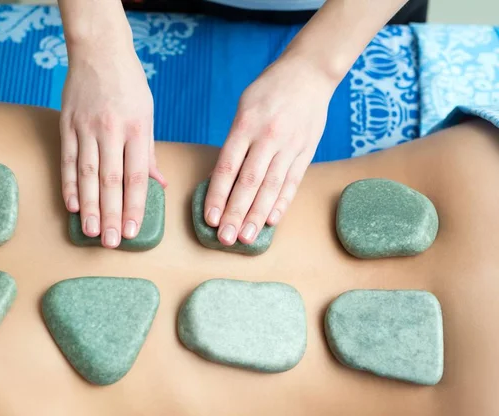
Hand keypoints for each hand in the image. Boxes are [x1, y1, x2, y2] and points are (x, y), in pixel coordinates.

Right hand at [60, 43, 165, 247]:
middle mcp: (111, 130)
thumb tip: (160, 185)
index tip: (133, 231)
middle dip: (111, 214)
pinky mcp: (67, 125)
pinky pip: (68, 160)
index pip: (136, 176)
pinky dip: (69, 184)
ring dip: (89, 206)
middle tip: (111, 242)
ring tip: (90, 232)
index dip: (134, 206)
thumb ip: (150, 153)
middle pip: (111, 181)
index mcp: (137, 129)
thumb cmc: (130, 85)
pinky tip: (71, 206)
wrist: (99, 50)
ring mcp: (86, 128)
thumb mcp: (148, 115)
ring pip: (87, 175)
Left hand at [204, 57, 334, 245]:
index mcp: (246, 124)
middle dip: (235, 213)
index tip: (210, 218)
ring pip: (271, 186)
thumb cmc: (268, 90)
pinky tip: (272, 222)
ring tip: (246, 237)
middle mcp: (268, 137)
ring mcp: (290, 145)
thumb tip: (220, 179)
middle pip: (249, 182)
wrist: (309, 73)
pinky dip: (282, 203)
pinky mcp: (306, 151)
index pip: (227, 167)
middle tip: (225, 238)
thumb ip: (234, 143)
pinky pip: (293, 181)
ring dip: (257, 215)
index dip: (217, 195)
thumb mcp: (243, 108)